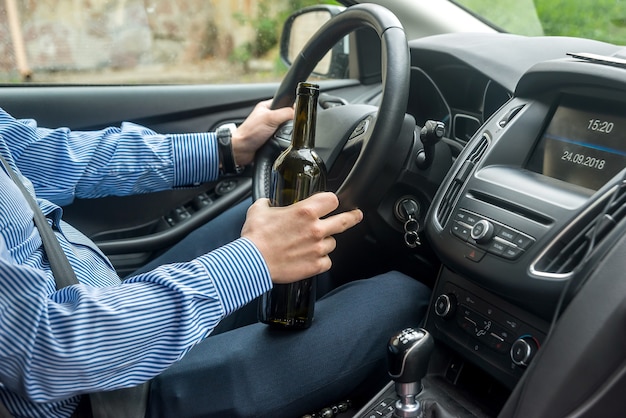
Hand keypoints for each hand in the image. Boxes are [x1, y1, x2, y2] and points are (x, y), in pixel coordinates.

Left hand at [231, 99, 293, 165]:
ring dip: (286, 133)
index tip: (297, 113)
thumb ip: (286, 113)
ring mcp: (270, 128)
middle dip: (290, 122)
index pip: (285, 103)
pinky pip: (283, 138)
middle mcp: (268, 116)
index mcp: (267, 107)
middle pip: (287, 117)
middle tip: (289, 126)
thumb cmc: (249, 133)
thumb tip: (298, 113)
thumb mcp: (270, 118)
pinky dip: (283, 140)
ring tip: (282, 135)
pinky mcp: (271, 138)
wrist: (241, 150)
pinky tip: (281, 141)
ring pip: (286, 128)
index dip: (292, 107)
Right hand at [241, 192, 362, 283]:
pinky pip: (327, 261)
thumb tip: (268, 203)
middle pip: (345, 220)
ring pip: (332, 243)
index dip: (331, 201)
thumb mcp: (259, 210)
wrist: (252, 262)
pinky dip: (320, 260)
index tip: (331, 203)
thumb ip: (269, 203)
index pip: (332, 200)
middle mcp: (316, 229)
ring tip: (310, 245)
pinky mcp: (315, 266)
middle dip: (353, 217)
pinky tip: (310, 258)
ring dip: (324, 243)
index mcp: (306, 211)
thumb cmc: (255, 237)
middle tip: (356, 216)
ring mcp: (318, 248)